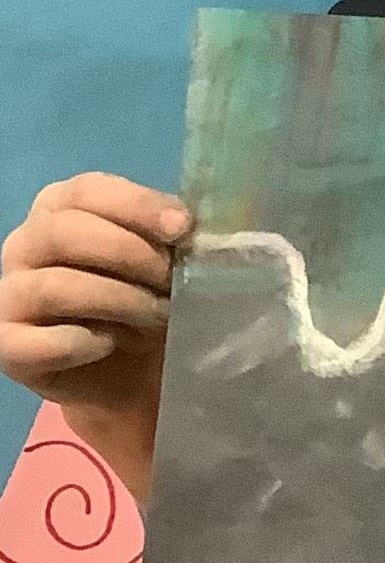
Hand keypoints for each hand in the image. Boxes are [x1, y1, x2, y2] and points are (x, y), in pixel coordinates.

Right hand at [0, 173, 190, 503]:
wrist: (126, 372)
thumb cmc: (142, 298)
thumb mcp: (160, 258)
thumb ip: (167, 233)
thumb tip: (188, 224)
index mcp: (59, 208)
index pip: (87, 190)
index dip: (136, 205)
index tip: (182, 228)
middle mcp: (24, 244)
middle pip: (64, 232)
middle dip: (129, 254)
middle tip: (170, 279)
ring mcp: (9, 295)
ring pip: (56, 286)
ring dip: (118, 300)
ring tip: (156, 314)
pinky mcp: (8, 347)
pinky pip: (44, 341)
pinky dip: (88, 343)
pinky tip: (112, 343)